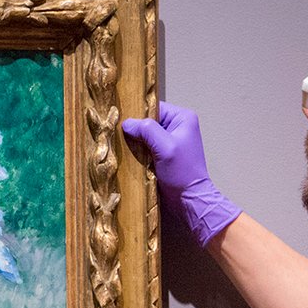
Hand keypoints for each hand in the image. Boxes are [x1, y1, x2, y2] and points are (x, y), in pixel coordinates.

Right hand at [122, 101, 240, 247]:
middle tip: (118, 135)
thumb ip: (147, 130)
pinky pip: (145, 148)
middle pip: (147, 121)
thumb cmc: (182, 172)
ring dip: (134, 142)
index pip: (154, 107)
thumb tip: (126, 123)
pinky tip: (128, 156)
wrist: (188, 200)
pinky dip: (136, 152)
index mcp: (182, 118)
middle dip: (134, 129)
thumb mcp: (165, 147)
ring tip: (121, 146)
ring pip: (144, 135)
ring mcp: (169, 142)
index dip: (138, 114)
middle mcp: (176, 127)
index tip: (121, 121)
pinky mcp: (162, 155)